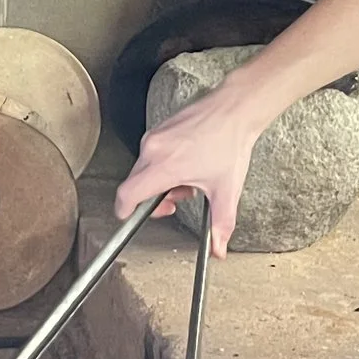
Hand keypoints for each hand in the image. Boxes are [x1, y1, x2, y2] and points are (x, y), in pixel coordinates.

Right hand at [114, 78, 272, 257]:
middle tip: (177, 200)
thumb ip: (221, 224)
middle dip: (153, 198)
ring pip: (144, 169)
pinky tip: (186, 164)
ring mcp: (154, 136)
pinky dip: (162, 165)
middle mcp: (153, 149)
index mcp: (165, 167)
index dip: (124, 210)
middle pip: (135, 184)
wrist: (234, 109)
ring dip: (160, 181)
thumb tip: (219, 248)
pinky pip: (151, 153)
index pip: (128, 194)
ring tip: (187, 180)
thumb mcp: (226, 190)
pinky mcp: (159, 128)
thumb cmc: (229, 143)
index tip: (127, 217)